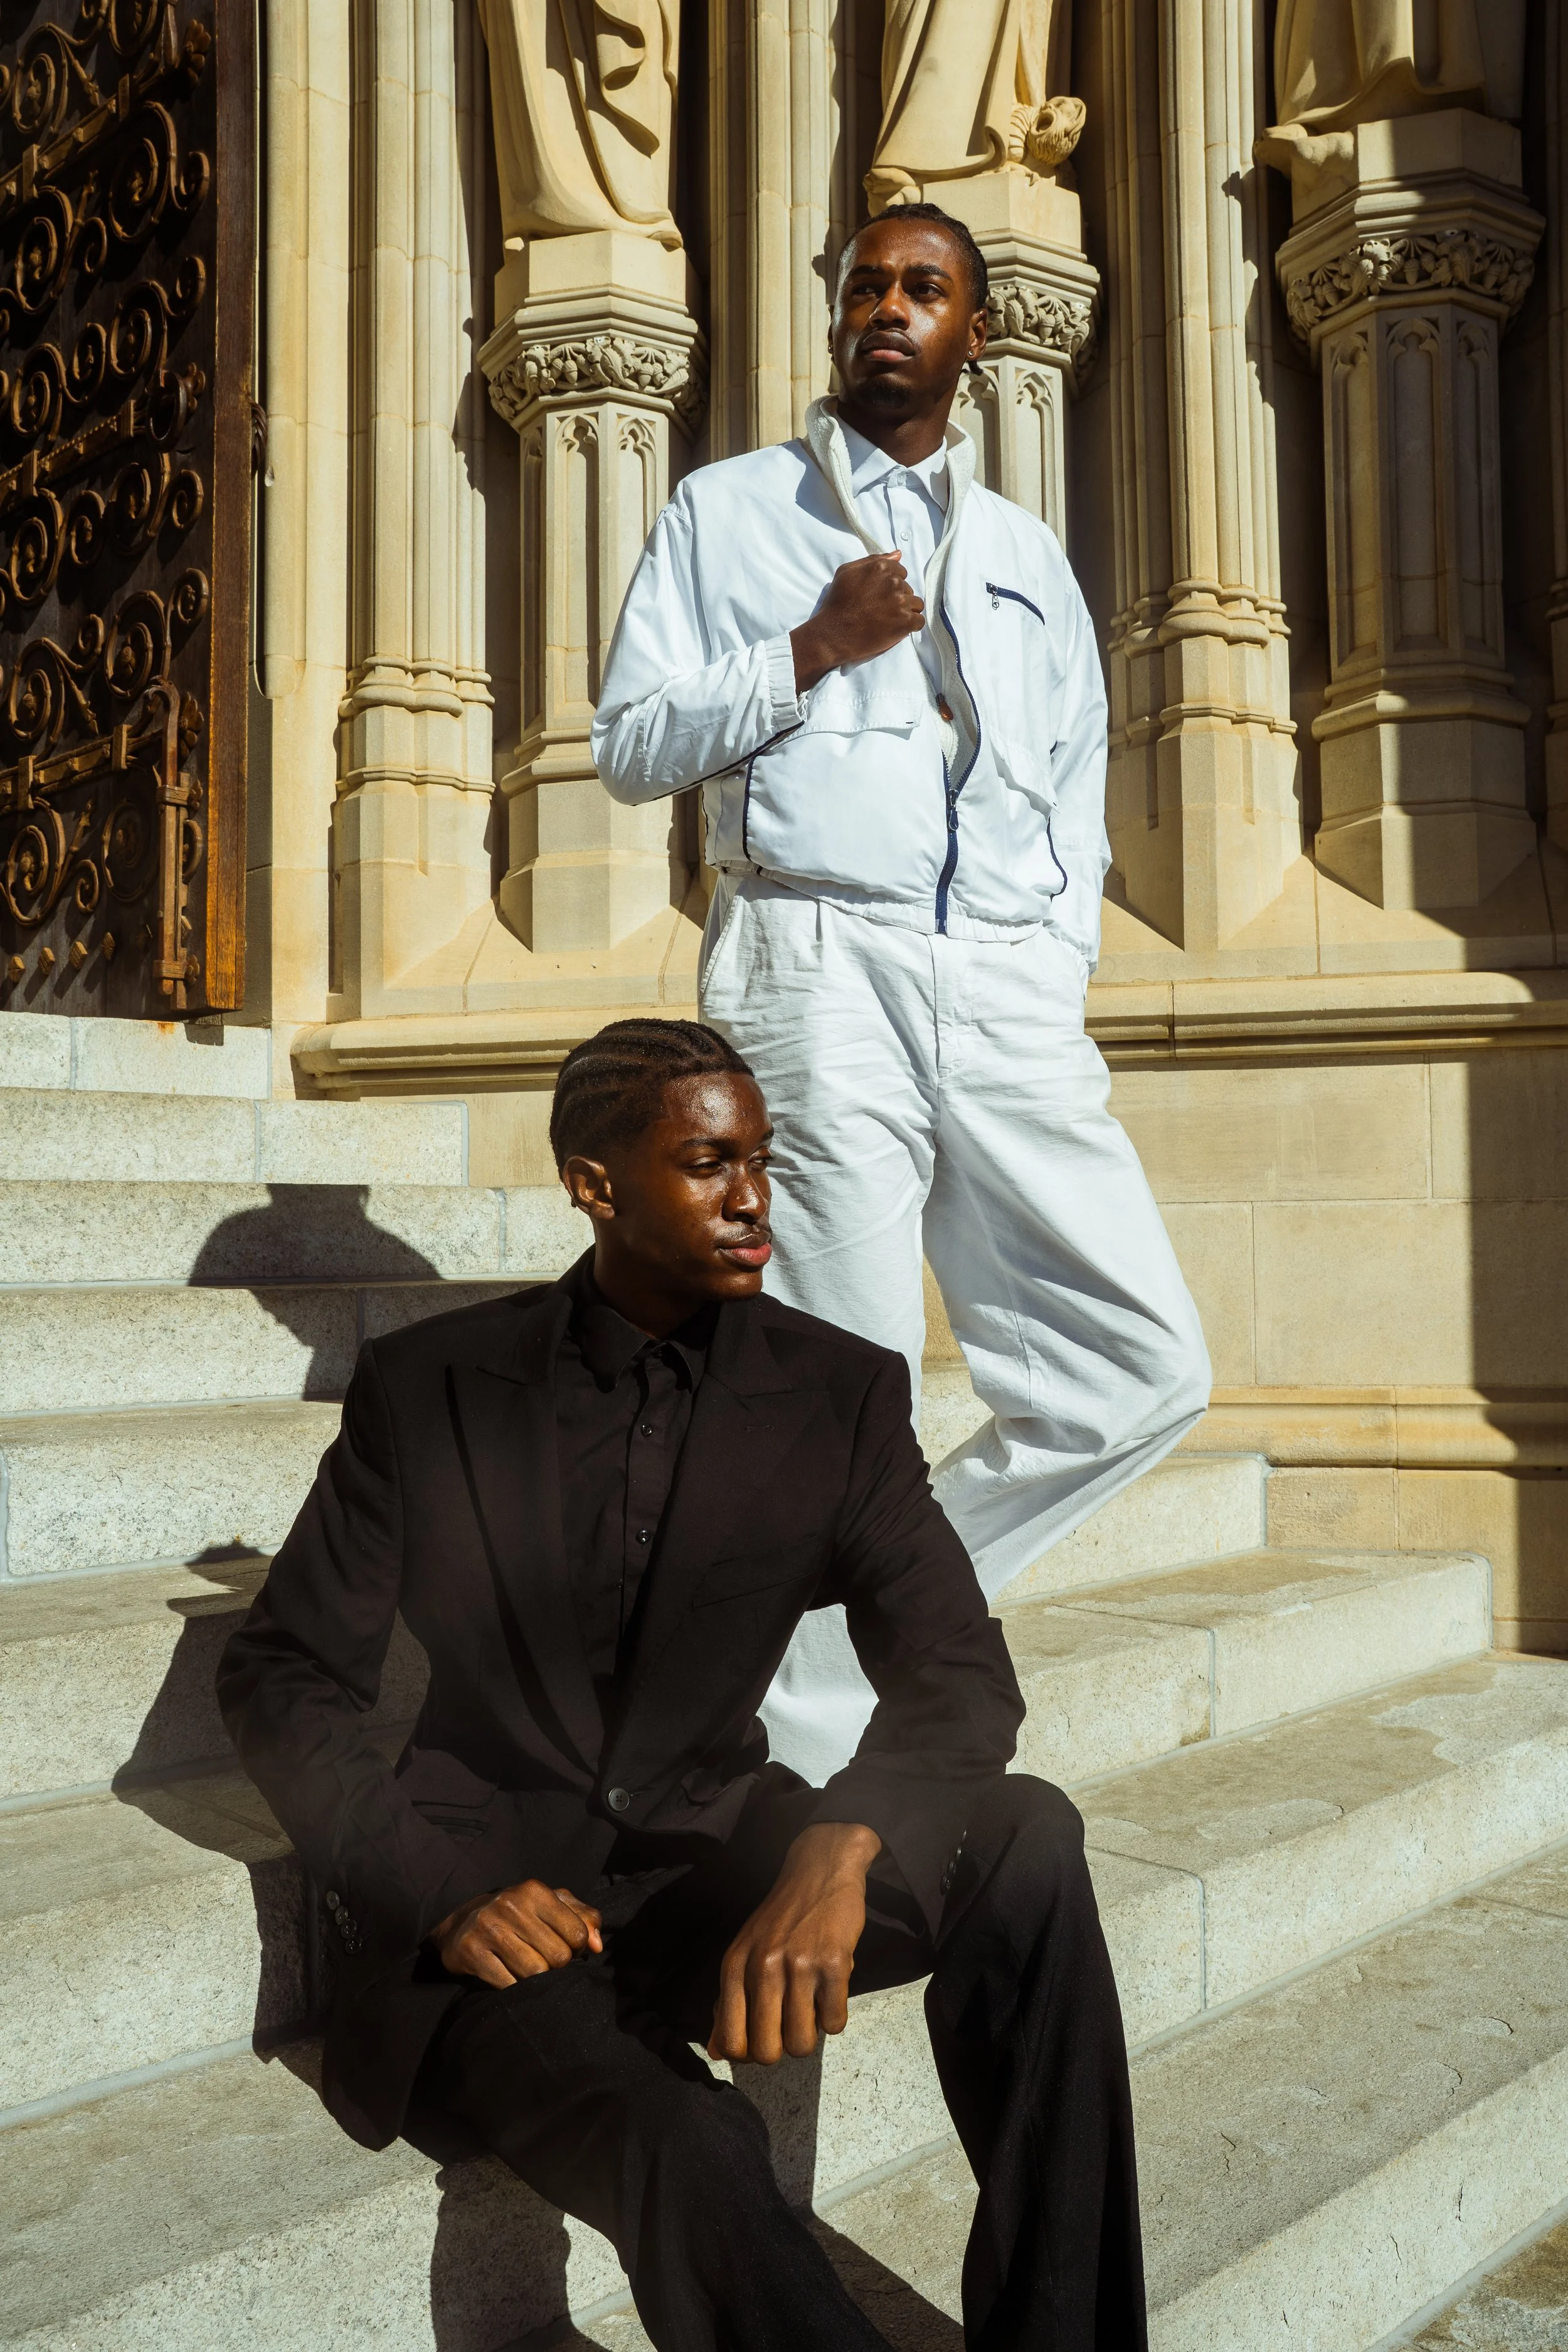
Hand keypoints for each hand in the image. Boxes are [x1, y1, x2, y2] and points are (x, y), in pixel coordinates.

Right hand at [432, 1879, 602, 1987]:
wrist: (462, 1924)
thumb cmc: (518, 1915)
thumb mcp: (551, 1906)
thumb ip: (583, 1918)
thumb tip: (596, 1946)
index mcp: (534, 1891)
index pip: (577, 1933)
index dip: (577, 1948)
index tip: (565, 1947)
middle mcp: (511, 1906)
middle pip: (558, 1957)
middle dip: (556, 1965)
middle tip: (545, 1960)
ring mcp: (489, 1928)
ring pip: (535, 1973)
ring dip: (536, 1979)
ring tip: (528, 1968)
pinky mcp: (471, 1952)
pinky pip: (508, 1985)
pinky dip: (514, 1988)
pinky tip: (509, 1976)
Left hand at [708, 1821, 881, 2064]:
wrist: (820, 1870)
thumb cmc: (781, 1917)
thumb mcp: (745, 1952)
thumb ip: (728, 2002)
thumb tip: (718, 2052)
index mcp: (735, 1966)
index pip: (732, 2041)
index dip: (750, 2054)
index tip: (764, 2037)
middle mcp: (763, 1967)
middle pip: (767, 2051)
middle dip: (781, 2049)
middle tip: (790, 2025)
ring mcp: (800, 1966)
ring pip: (802, 2044)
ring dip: (810, 2035)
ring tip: (811, 2008)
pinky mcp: (835, 1964)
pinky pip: (834, 2023)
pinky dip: (834, 2018)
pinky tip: (830, 1993)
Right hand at [791, 553, 924, 691]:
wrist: (833, 633)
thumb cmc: (837, 603)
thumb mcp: (847, 572)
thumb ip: (874, 560)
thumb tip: (897, 554)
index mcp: (880, 568)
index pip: (900, 573)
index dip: (891, 586)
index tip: (880, 596)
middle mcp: (893, 582)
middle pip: (907, 588)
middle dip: (898, 598)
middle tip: (881, 610)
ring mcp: (900, 602)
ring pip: (916, 604)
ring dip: (906, 611)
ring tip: (889, 620)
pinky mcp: (905, 622)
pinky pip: (919, 621)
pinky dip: (910, 626)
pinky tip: (897, 628)